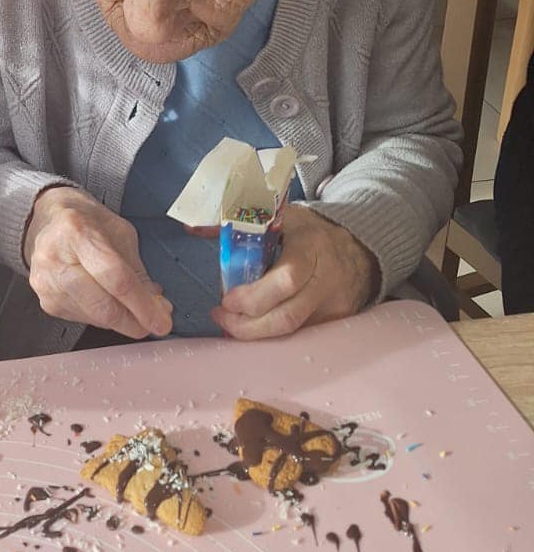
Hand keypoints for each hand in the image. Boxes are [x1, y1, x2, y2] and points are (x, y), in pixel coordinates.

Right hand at [23, 187, 173, 339]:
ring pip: (95, 318)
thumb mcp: (121, 234)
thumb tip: (157, 308)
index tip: (162, 321)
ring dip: (121, 319)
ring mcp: (46, 283)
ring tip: (133, 306)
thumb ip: (138, 272)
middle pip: (102, 306)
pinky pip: (84, 319)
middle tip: (153, 323)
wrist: (50, 220)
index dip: (142, 305)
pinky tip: (109, 302)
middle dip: (134, 321)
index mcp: (77, 232)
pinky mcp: (45, 301)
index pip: (115, 278)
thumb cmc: (87, 222)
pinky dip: (103, 317)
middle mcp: (55, 259)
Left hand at [212, 205, 379, 340]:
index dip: (252, 296)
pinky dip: (272, 334)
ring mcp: (334, 304)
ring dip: (255, 333)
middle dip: (247, 324)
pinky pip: (300, 334)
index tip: (226, 299)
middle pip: (287, 315)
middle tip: (222, 316)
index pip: (286, 279)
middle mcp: (326, 278)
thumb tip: (194, 228)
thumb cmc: (310, 231)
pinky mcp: (335, 320)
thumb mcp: (280, 217)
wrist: (358, 248)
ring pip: (293, 331)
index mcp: (311, 246)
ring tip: (231, 324)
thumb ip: (239, 223)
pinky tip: (252, 328)